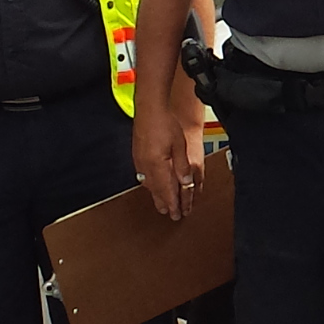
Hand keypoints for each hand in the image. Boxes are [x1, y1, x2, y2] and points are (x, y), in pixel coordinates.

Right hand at [133, 105, 204, 220]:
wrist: (149, 109)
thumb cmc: (165, 123)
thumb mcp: (179, 146)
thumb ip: (182, 167)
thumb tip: (185, 183)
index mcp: (158, 166)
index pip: (167, 191)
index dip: (173, 204)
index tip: (177, 215)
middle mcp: (146, 166)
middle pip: (157, 191)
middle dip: (164, 203)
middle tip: (170, 214)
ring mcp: (140, 161)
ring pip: (149, 185)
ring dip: (157, 195)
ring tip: (162, 204)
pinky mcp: (138, 155)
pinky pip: (144, 176)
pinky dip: (150, 184)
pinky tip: (152, 185)